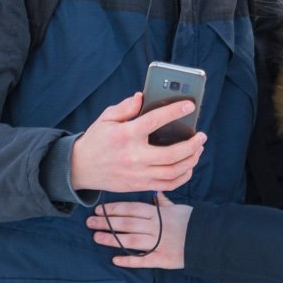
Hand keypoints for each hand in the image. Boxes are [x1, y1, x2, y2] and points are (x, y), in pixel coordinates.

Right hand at [70, 92, 205, 192]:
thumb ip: (125, 107)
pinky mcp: (139, 186)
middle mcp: (134, 156)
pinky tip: (188, 166)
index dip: (174, 112)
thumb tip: (142, 97)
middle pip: (171, 154)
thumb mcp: (106, 118)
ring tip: (198, 149)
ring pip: (173, 172)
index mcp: (125, 135)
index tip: (189, 106)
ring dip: (191, 160)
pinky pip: (168, 185)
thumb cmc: (96, 140)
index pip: (154, 121)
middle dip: (192, 145)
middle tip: (201, 135)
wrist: (80, 168)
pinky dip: (183, 177)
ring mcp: (138, 174)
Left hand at [86, 194, 190, 268]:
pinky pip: (143, 260)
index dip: (113, 209)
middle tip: (90, 222)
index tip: (99, 209)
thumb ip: (164, 203)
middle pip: (126, 223)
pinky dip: (129, 260)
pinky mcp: (162, 259)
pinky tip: (115, 260)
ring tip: (96, 238)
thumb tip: (156, 193)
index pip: (130, 209)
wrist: (208, 239)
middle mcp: (155, 227)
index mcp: (157, 213)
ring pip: (130, 240)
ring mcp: (158, 243)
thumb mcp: (178, 208)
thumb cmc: (192, 222)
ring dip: (111, 239)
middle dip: (106, 223)